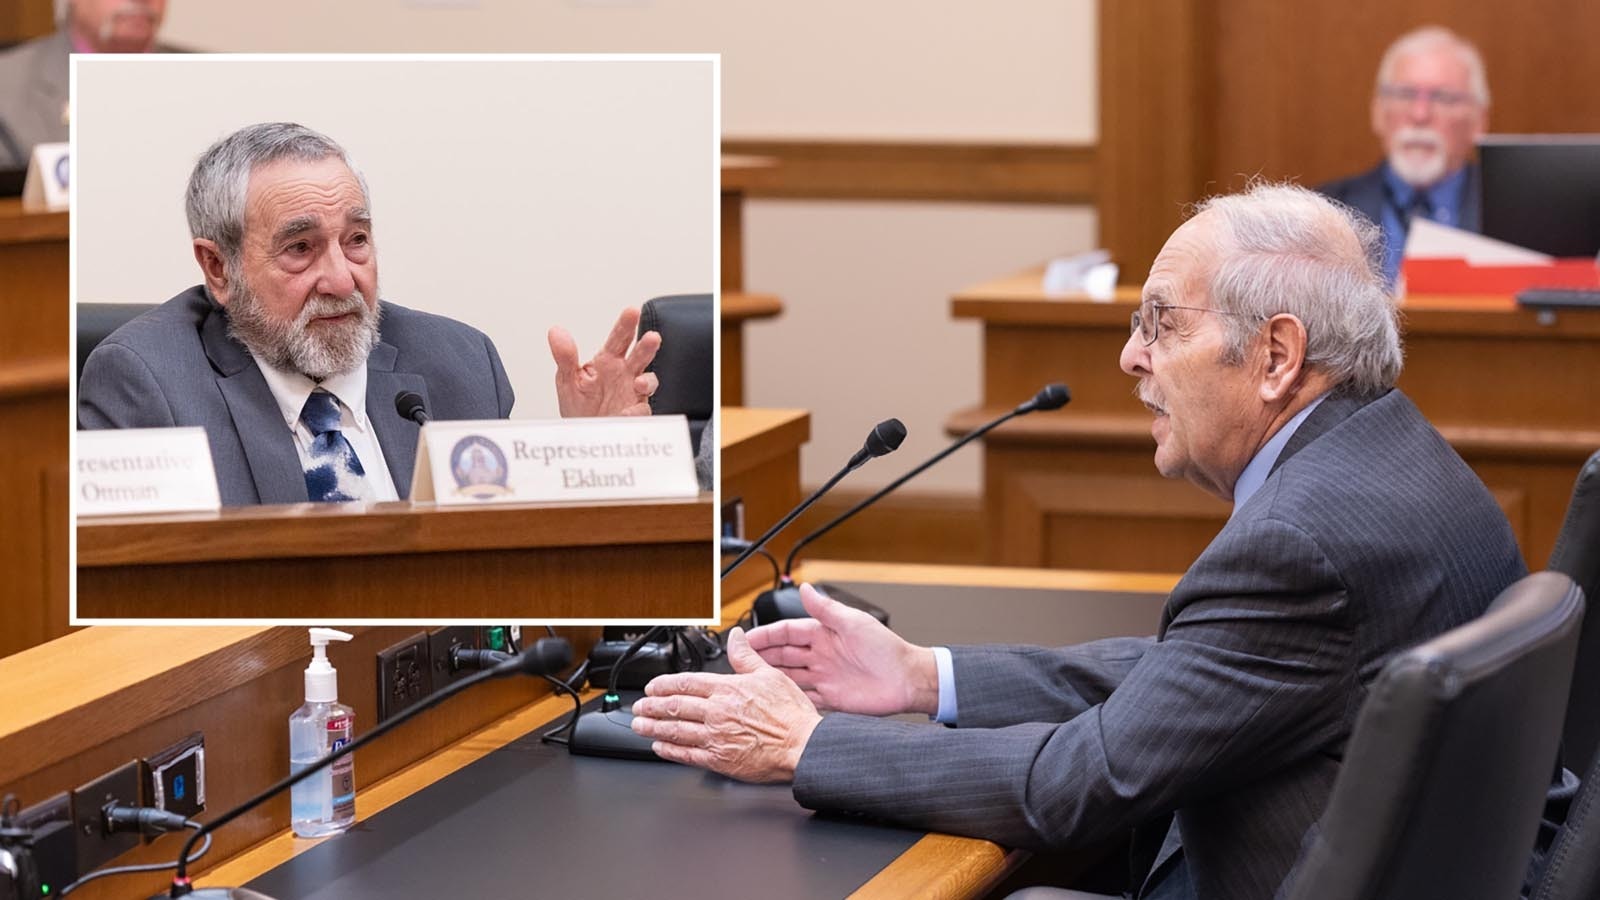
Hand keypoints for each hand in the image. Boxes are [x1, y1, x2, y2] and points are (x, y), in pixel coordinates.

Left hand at [546, 306, 660, 416]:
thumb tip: (556, 332)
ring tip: (640, 382)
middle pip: (640, 356)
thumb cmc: (579, 407)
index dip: (626, 325)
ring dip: (648, 380)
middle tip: (652, 337)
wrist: (584, 437)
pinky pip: (641, 410)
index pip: (619, 338)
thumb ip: (564, 355)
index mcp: (607, 361)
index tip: (632, 312)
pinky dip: (637, 411)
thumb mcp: (567, 379)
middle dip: (647, 346)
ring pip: (647, 380)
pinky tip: (628, 412)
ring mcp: (632, 393)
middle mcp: (624, 374)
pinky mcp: (636, 413)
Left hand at [631, 627, 821, 783]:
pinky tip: (660, 747)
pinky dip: (670, 750)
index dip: (665, 685)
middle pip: (675, 706)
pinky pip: (687, 754)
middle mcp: (717, 711)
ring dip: (654, 727)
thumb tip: (736, 636)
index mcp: (728, 689)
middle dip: (652, 706)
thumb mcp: (770, 674)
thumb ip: (746, 656)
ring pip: (676, 730)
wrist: (802, 745)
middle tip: (639, 706)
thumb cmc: (791, 714)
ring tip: (640, 725)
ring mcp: (716, 736)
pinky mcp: (719, 759)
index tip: (653, 686)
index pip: (687, 683)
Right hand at [745, 583, 939, 716]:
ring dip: (770, 677)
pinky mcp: (831, 698)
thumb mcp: (855, 623)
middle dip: (761, 655)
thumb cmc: (887, 649)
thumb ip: (826, 608)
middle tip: (737, 660)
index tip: (745, 638)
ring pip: (789, 676)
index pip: (787, 632)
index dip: (765, 635)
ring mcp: (824, 676)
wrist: (907, 681)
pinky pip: (804, 698)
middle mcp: (821, 655)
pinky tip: (774, 700)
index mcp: (825, 634)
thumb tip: (804, 588)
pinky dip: (789, 698)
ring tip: (748, 680)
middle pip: (783, 654)